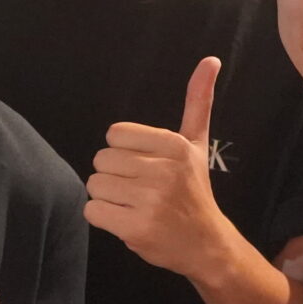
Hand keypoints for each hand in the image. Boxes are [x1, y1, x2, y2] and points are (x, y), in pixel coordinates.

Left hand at [85, 57, 241, 283]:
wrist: (206, 244)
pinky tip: (127, 220)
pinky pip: (92, 211)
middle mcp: (164, 170)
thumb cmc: (194, 191)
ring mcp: (150, 201)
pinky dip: (103, 218)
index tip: (145, 167)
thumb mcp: (197, 144)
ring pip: (94, 185)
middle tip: (139, 190)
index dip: (123, 153)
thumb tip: (210, 59)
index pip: (114, 134)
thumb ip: (197, 101)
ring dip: (108, 198)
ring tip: (135, 205)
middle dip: (113, 176)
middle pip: (101, 160)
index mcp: (175, 145)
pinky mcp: (136, 228)